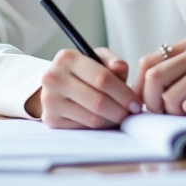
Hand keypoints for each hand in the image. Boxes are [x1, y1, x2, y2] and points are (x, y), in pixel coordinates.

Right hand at [25, 47, 141, 128]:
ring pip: (92, 118)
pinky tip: (103, 118)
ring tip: (119, 115)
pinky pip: (84, 128)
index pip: (102, 78)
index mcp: (67, 58)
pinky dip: (98, 126)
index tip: (135, 102)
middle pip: (97, 101)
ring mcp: (50, 100)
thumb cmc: (83, 71)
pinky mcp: (50, 119)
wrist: (57, 85)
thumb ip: (112, 61)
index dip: (123, 93)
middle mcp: (53, 78)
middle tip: (131, 113)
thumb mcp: (98, 59)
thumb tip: (120, 68)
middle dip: (120, 110)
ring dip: (111, 120)